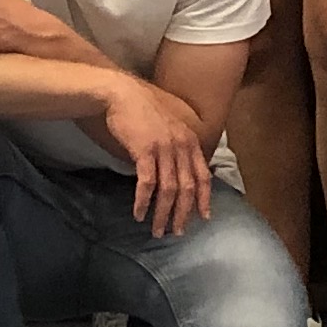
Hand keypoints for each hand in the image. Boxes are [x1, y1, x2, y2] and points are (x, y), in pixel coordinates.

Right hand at [94, 78, 215, 235]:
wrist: (122, 94)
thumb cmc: (143, 113)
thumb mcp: (169, 129)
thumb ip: (177, 149)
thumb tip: (177, 174)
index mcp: (190, 141)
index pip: (204, 176)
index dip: (205, 198)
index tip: (204, 217)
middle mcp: (182, 146)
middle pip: (188, 187)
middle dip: (183, 213)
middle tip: (177, 232)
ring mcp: (164, 148)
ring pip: (169, 190)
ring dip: (163, 214)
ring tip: (156, 230)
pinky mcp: (145, 150)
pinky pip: (147, 183)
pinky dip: (143, 202)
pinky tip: (139, 214)